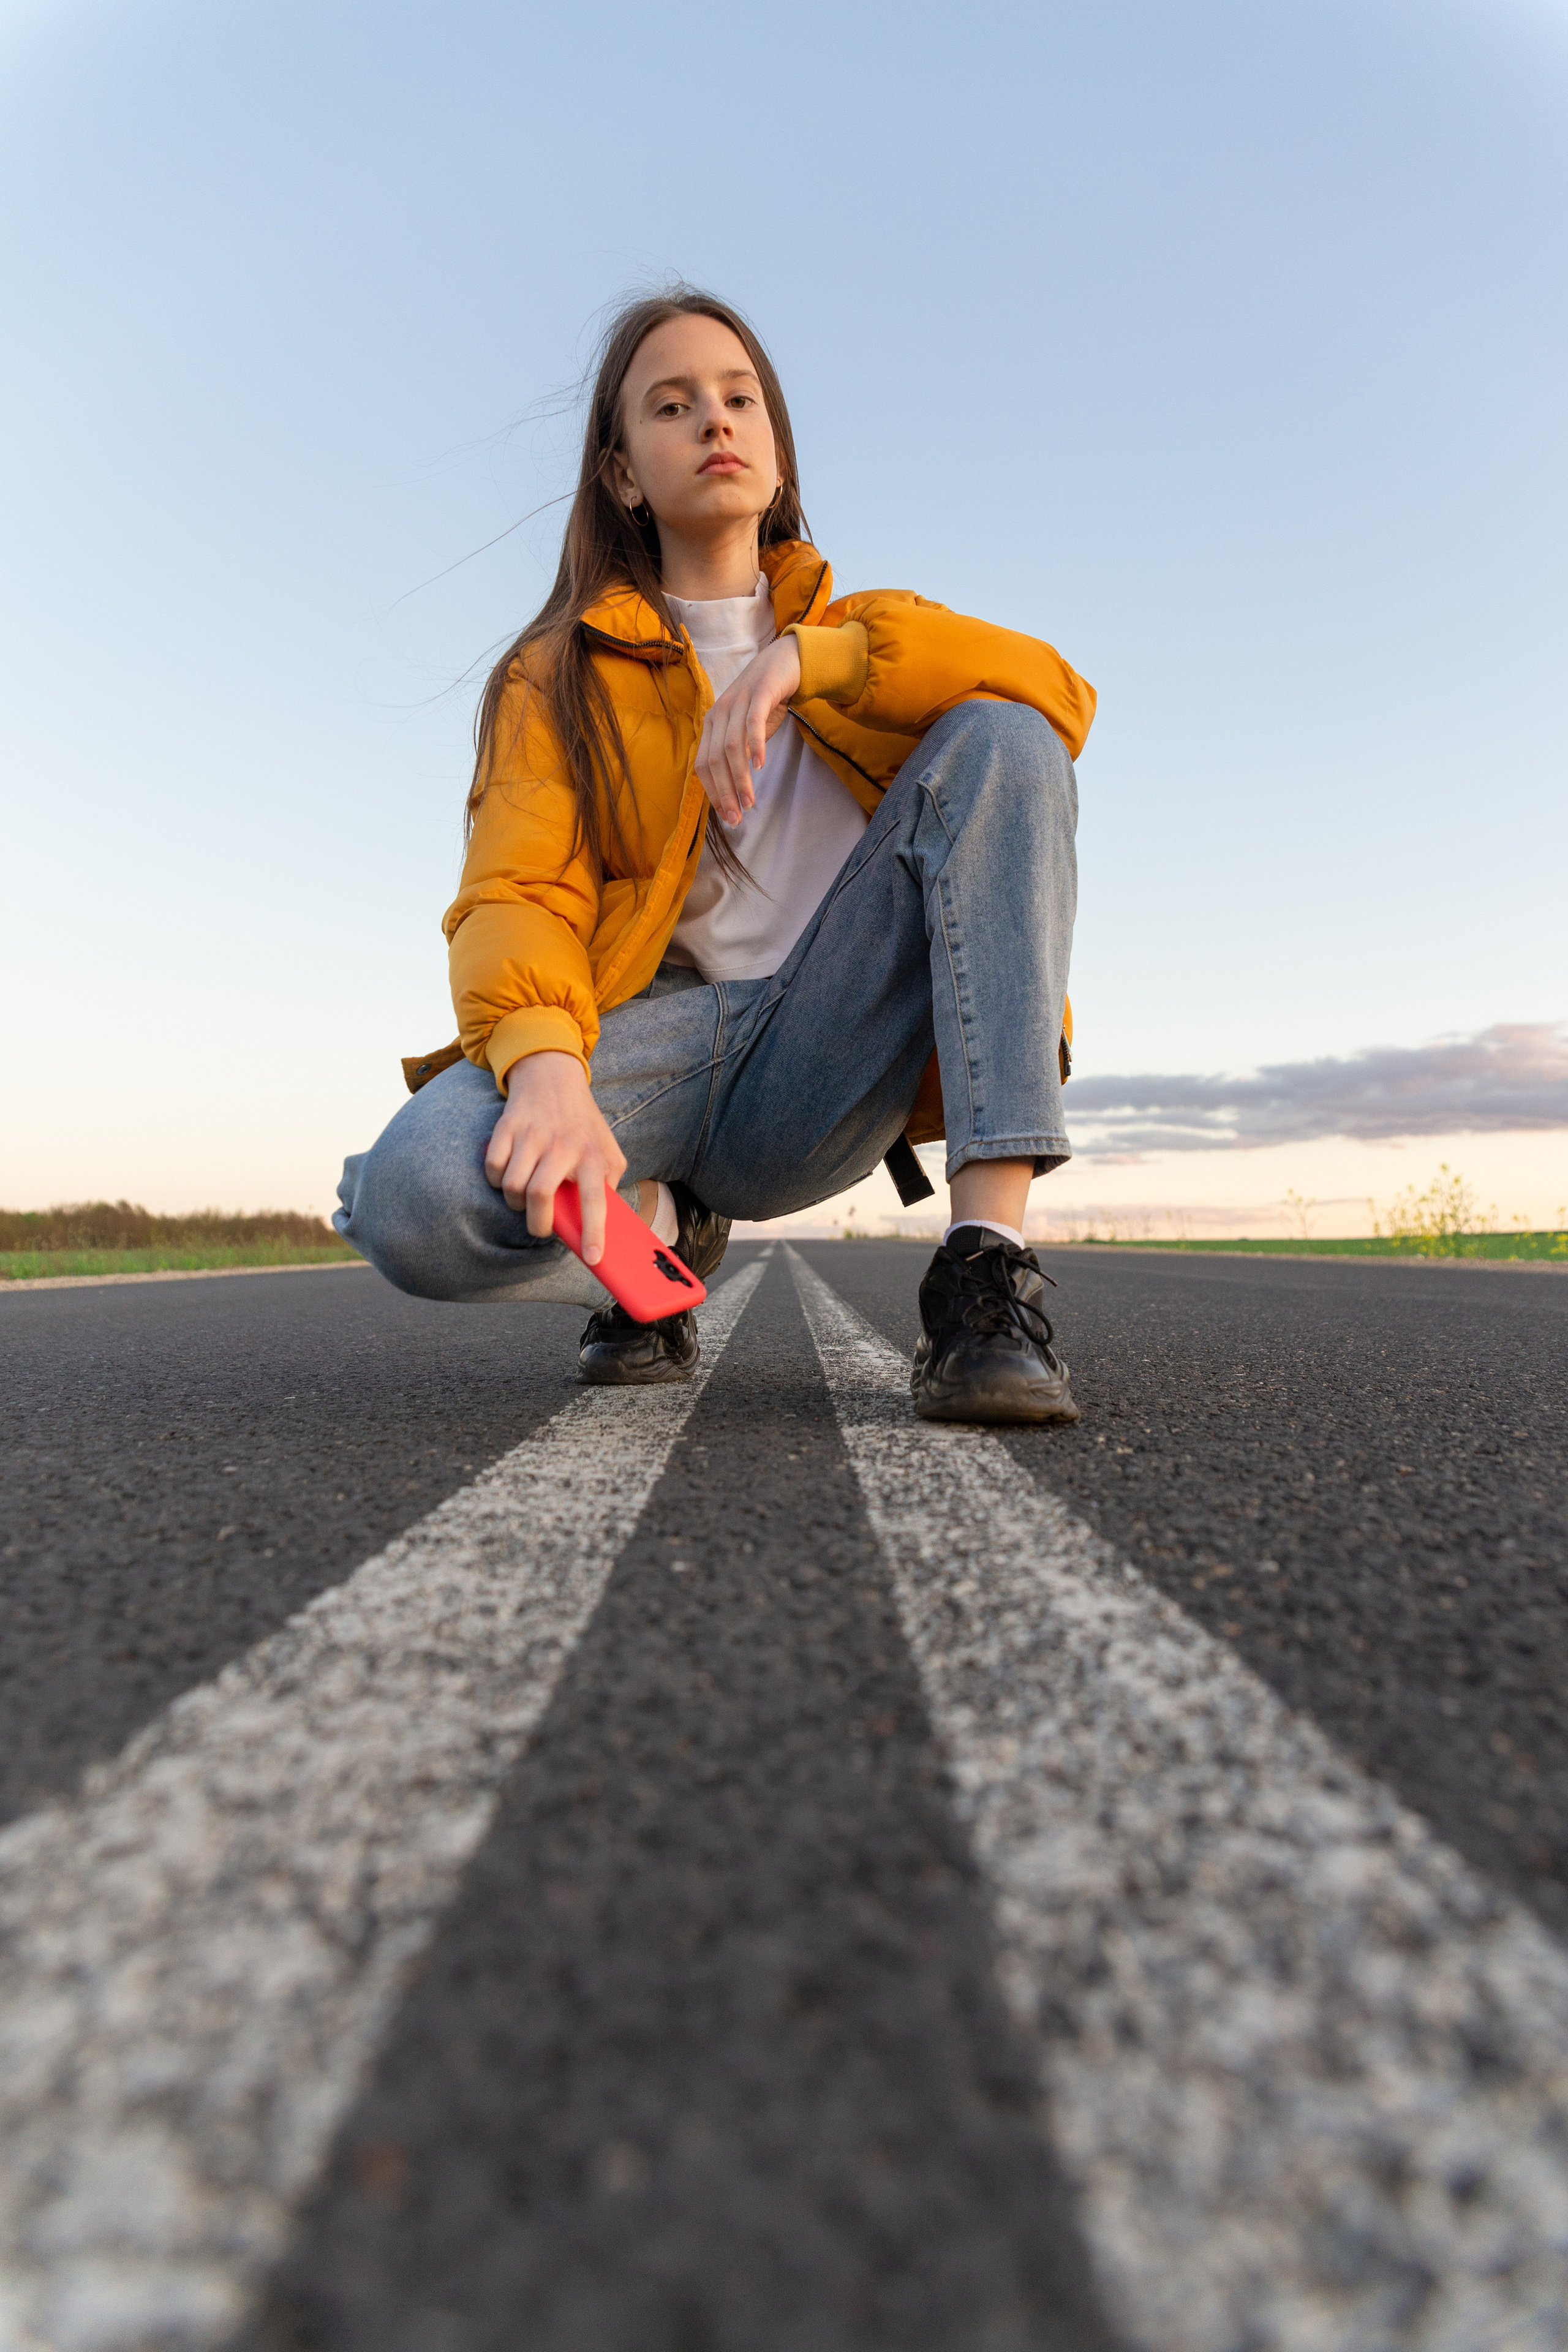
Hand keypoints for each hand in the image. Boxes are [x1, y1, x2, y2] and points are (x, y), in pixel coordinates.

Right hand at [484, 1051, 626, 1265]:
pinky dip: (497, 1180)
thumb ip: (609, 1181)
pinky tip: (508, 1174)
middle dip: (537, 1223)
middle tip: (540, 1227)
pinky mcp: (506, 1128)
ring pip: (512, 1185)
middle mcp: (562, 1145)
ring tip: (524, 1197)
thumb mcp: (608, 1148)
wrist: (552, 1077)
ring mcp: (531, 1135)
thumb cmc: (581, 1123)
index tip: (593, 1258)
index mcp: (592, 1154)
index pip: (596, 1199)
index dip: (594, 1232)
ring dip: (515, 1202)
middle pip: (539, 1196)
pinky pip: (493, 1168)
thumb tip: (604, 1221)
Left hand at [693, 633, 801, 826]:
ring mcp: (737, 702)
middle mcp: (719, 713)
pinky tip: (760, 766)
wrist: (783, 662)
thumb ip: (738, 754)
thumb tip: (733, 790)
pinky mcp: (758, 693)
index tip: (726, 815)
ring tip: (749, 801)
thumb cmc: (765, 702)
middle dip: (724, 792)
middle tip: (737, 817)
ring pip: (732, 746)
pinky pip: (752, 723)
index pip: (703, 764)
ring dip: (739, 778)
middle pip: (714, 759)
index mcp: (711, 724)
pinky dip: (755, 746)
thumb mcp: (746, 730)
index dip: (713, 792)